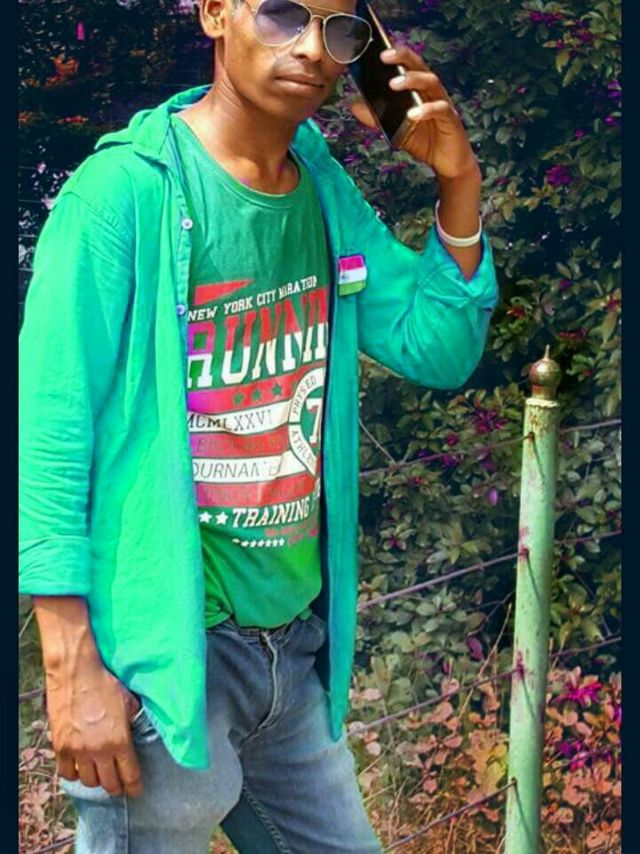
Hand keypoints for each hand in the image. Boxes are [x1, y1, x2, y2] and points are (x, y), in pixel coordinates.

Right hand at [45, 657, 143, 797]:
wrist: (76, 674)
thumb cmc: (106, 684)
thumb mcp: (129, 702)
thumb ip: (135, 722)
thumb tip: (140, 733)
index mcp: (120, 740)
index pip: (130, 775)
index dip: (134, 787)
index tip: (136, 792)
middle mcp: (99, 751)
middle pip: (109, 784)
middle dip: (117, 787)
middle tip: (119, 784)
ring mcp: (78, 751)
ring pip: (88, 781)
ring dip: (96, 780)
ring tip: (100, 774)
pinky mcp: (61, 747)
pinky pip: (67, 773)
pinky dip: (75, 773)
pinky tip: (80, 767)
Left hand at [348, 44, 479, 179]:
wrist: (446, 162)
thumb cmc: (423, 140)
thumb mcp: (395, 129)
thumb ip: (377, 117)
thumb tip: (353, 105)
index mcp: (419, 89)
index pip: (408, 64)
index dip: (395, 54)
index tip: (376, 49)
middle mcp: (432, 91)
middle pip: (419, 65)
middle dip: (402, 58)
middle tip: (384, 56)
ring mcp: (443, 102)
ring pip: (431, 82)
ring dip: (412, 80)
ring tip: (393, 84)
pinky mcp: (451, 119)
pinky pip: (440, 109)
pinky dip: (426, 110)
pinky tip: (413, 115)